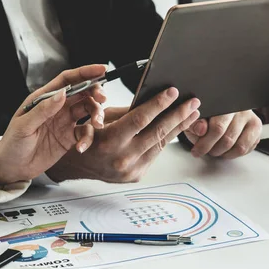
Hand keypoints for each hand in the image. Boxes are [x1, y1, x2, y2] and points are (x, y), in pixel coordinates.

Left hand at [0, 65, 107, 185]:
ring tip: (97, 125)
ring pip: (88, 110)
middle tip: (103, 99)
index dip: (85, 72)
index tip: (102, 69)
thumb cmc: (12, 144)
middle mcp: (57, 107)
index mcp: (44, 98)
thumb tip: (62, 93)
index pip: (68, 80)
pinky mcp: (69, 138)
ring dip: (97, 115)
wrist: (12, 168)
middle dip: (96, 93)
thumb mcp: (24, 126)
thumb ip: (43, 109)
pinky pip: (85, 133)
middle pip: (82, 93)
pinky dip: (88, 139)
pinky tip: (81, 148)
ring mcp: (65, 122)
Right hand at [48, 88, 200, 182]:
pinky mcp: (136, 176)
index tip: (173, 92)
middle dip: (178, 115)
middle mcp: (121, 158)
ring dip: (178, 127)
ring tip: (192, 113)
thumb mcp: (100, 118)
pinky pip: (155, 154)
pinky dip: (167, 139)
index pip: (140, 119)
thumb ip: (126, 112)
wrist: (75, 166)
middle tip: (193, 101)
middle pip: (157, 132)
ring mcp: (130, 170)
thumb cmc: (86, 136)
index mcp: (109, 141)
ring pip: (160, 144)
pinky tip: (177, 128)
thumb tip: (153, 98)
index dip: (159, 104)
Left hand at [184, 110, 261, 158]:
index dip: (205, 143)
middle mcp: (239, 109)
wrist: (218, 110)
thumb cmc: (204, 115)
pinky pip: (247, 148)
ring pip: (239, 146)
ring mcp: (250, 118)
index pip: (217, 128)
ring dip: (224, 153)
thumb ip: (194, 124)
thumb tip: (201, 129)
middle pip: (228, 139)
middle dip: (213, 150)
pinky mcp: (256, 127)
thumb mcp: (193, 119)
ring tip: (215, 150)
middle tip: (206, 150)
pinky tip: (226, 149)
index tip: (197, 151)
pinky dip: (234, 153)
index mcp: (222, 103)